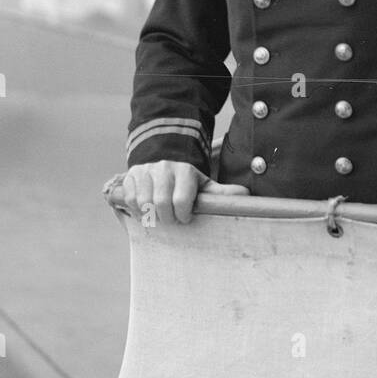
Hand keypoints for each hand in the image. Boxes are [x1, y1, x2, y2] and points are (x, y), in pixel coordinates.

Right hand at [121, 160, 247, 224]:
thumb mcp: (205, 183)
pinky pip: (130, 199)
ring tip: (159, 216)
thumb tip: (246, 195)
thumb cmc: (187, 178)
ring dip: (151, 215)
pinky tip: (146, 210)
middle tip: (172, 221)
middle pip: (161, 203)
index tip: (186, 218)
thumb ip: (223, 192)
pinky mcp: (131, 176)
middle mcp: (163, 168)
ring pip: (143, 202)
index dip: (183, 214)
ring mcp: (145, 171)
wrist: (164, 156)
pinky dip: (136, 210)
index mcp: (185, 171)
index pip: (181, 199)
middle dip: (167, 218)